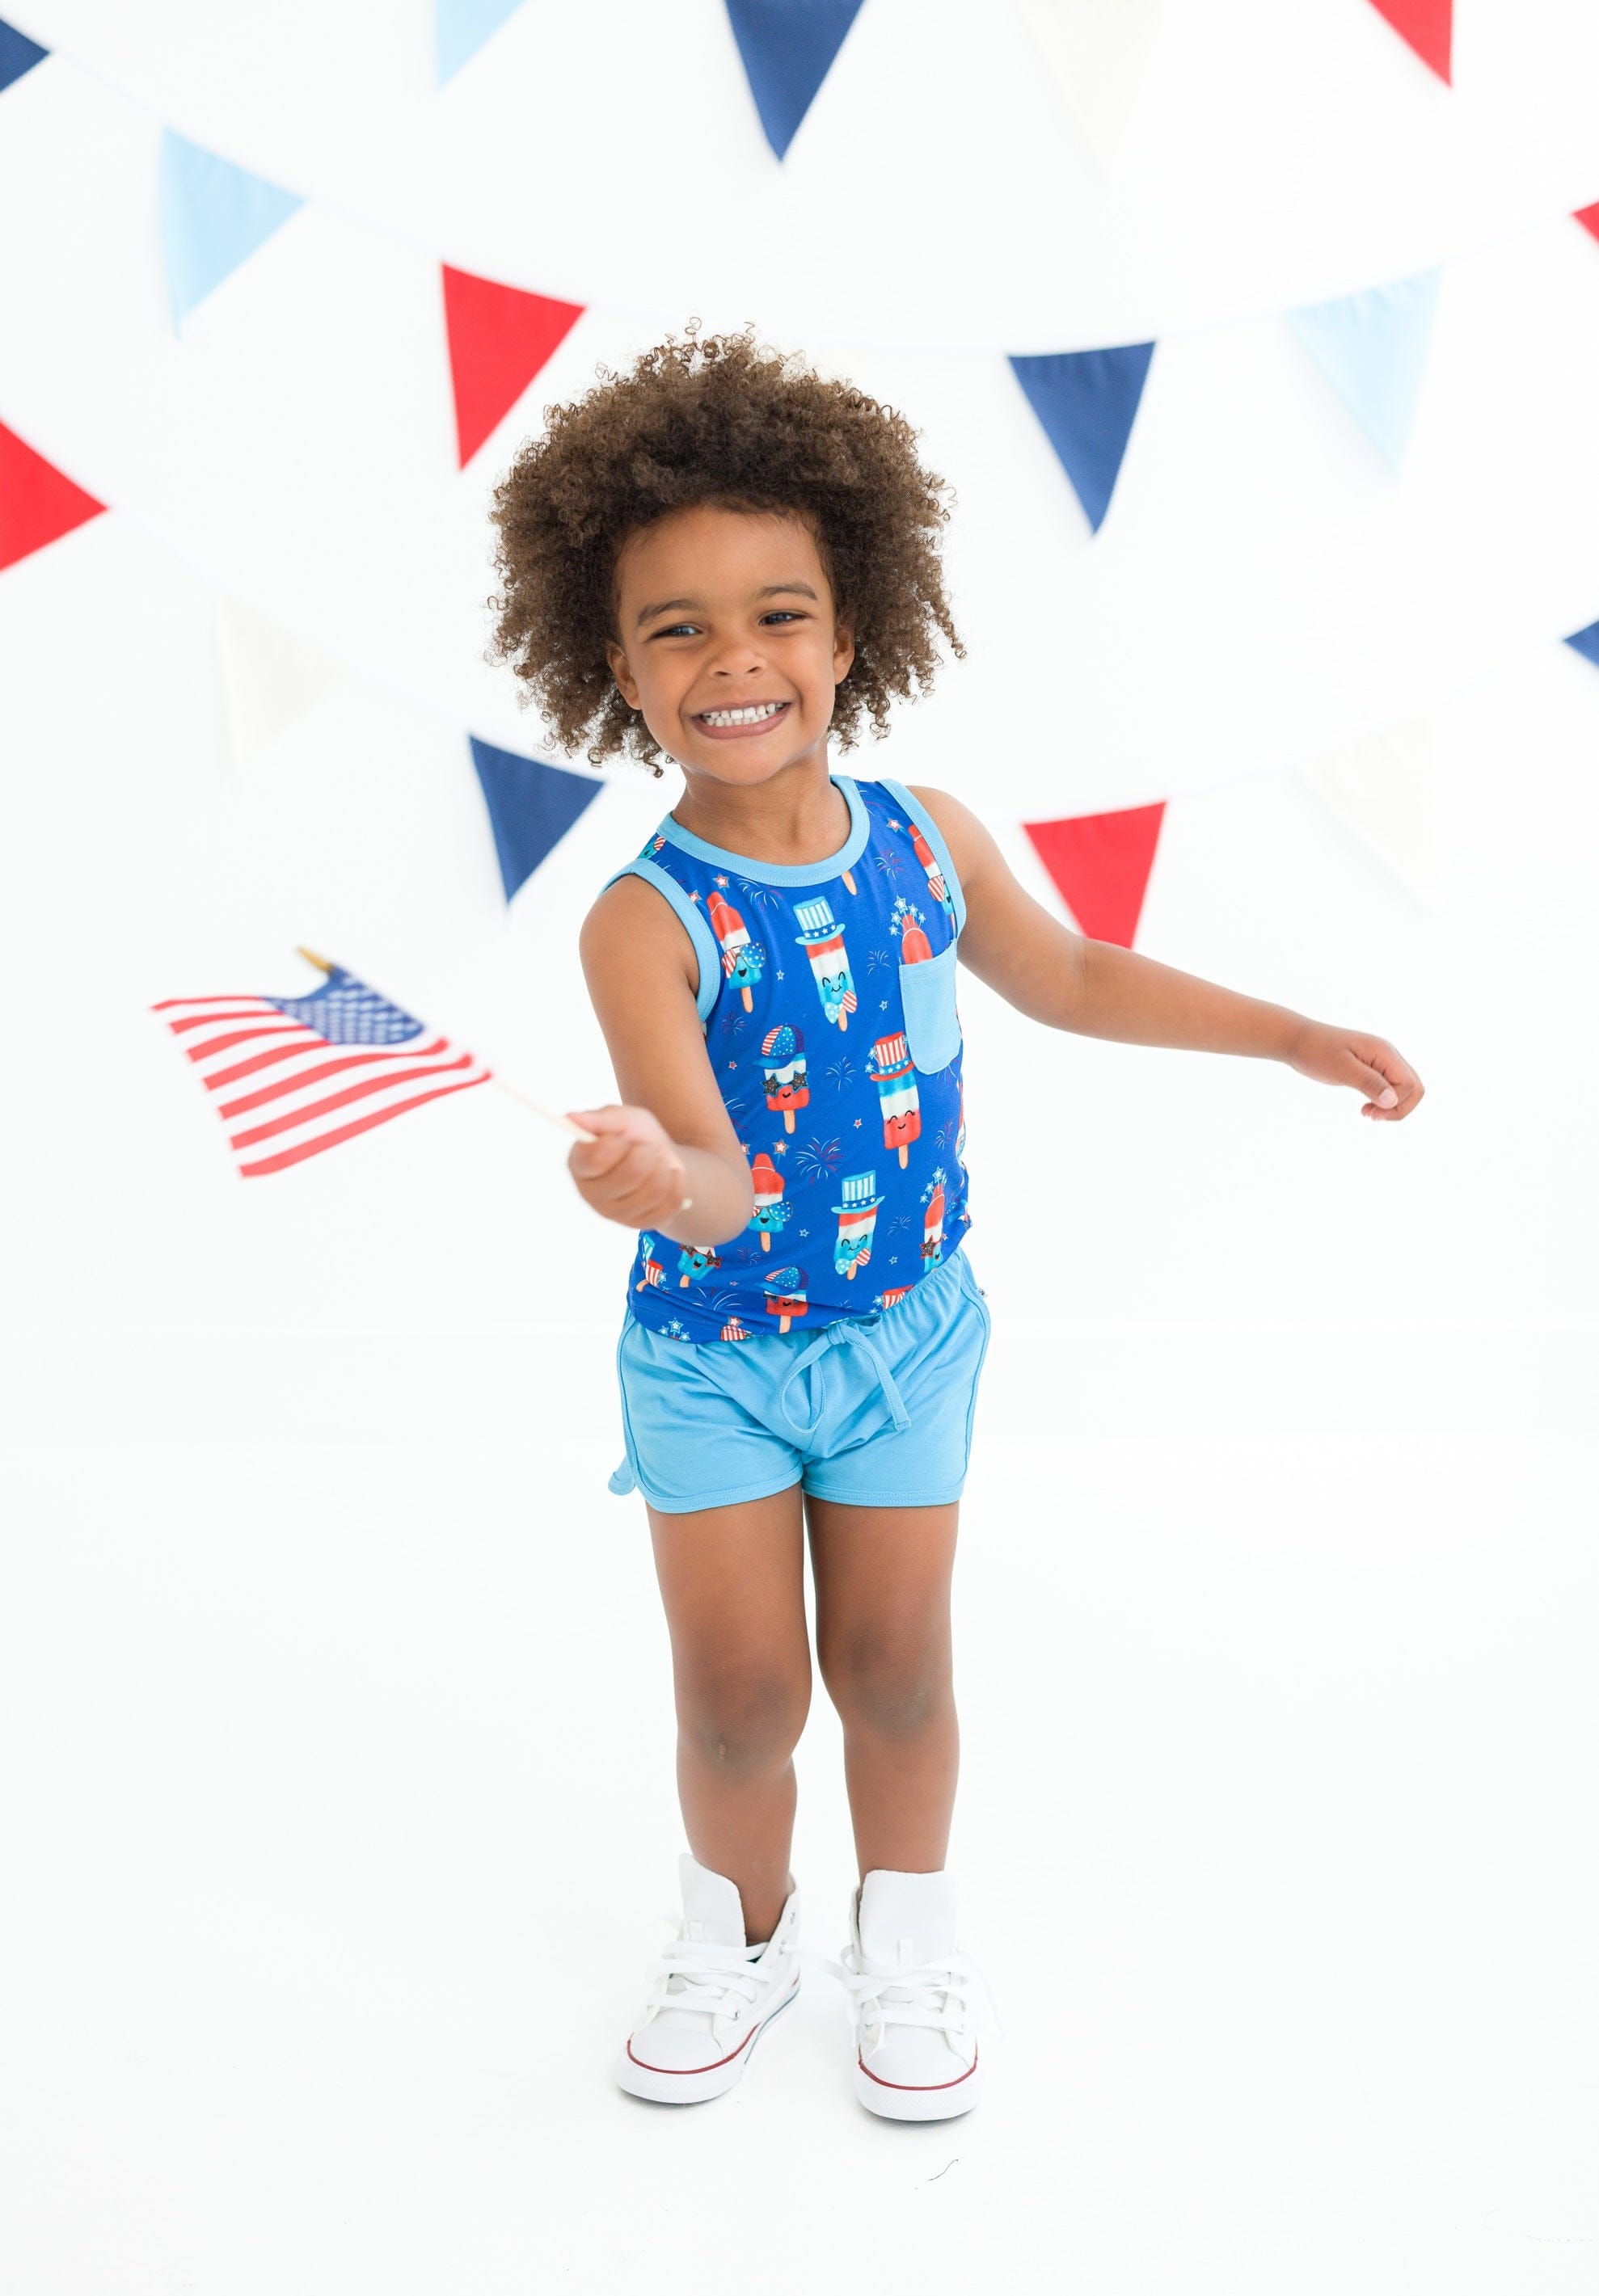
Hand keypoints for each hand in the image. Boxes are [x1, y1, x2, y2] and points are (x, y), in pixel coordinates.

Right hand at [564, 1103, 693, 1226]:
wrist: (662, 1158)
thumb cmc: (635, 1136)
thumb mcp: (621, 1118)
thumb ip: (599, 1119)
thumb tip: (569, 1118)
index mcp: (580, 1165)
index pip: (595, 1160)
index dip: (616, 1144)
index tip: (623, 1137)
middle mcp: (591, 1194)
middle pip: (630, 1175)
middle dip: (648, 1153)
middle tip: (647, 1148)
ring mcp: (615, 1214)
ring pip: (653, 1191)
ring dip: (664, 1168)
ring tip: (660, 1161)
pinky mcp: (639, 1224)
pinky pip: (669, 1204)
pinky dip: (677, 1184)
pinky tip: (671, 1175)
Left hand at [1284, 1021, 1424, 1120]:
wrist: (1298, 1040)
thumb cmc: (1316, 1052)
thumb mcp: (1340, 1069)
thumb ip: (1367, 1082)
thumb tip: (1392, 1101)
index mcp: (1384, 1052)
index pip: (1409, 1085)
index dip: (1396, 1105)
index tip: (1368, 1113)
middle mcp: (1388, 1055)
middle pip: (1414, 1088)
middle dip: (1399, 1108)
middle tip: (1371, 1117)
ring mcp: (1381, 1062)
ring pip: (1404, 1089)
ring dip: (1391, 1107)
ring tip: (1367, 1113)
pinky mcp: (1372, 1069)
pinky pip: (1390, 1088)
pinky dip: (1382, 1102)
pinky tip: (1365, 1109)